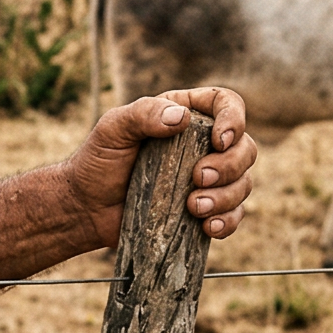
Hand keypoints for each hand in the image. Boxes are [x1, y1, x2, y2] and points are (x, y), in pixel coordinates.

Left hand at [61, 86, 255, 252]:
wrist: (86, 208)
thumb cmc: (97, 162)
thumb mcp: (113, 129)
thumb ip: (143, 114)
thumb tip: (181, 118)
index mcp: (185, 115)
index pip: (227, 104)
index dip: (234, 120)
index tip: (220, 141)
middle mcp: (202, 145)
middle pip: (245, 148)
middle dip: (230, 165)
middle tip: (198, 178)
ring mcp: (206, 179)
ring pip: (243, 183)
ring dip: (227, 197)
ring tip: (193, 207)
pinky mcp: (204, 209)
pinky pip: (234, 215)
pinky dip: (228, 221)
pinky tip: (208, 227)